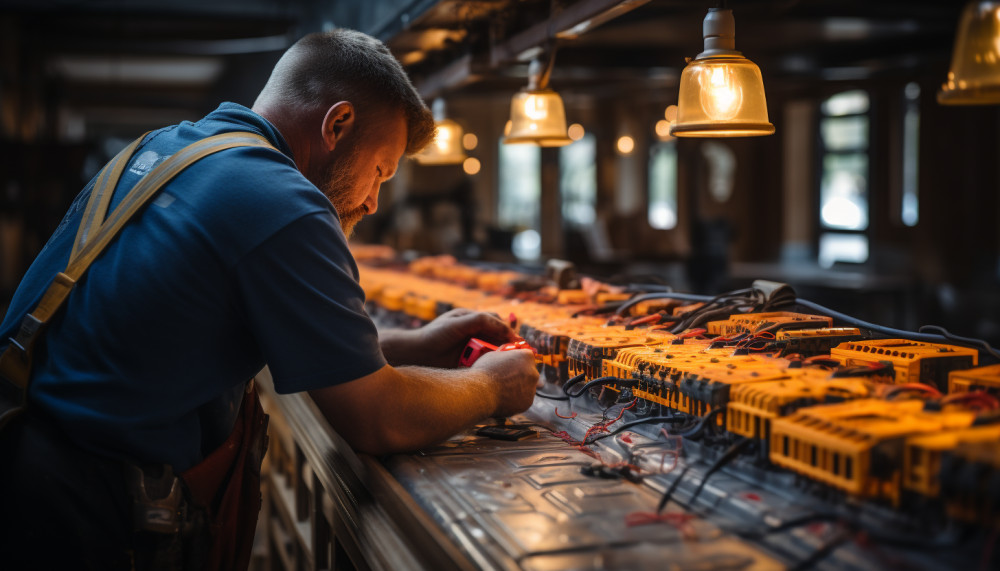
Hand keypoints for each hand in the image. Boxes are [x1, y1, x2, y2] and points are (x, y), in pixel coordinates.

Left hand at [380, 308, 517, 367]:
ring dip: (500, 357)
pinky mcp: (468, 363)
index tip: (518, 341)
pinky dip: (490, 366)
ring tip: (508, 364)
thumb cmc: (435, 335)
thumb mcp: (459, 323)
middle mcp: (474, 333)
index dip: (508, 331)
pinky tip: (495, 371)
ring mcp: (471, 348)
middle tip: (518, 355)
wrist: (417, 355)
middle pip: (498, 338)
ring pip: (493, 352)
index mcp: (472, 320)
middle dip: (508, 346)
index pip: (496, 322)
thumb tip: (505, 328)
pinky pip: (484, 364)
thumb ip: (482, 321)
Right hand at [472, 349, 540, 417]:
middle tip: (506, 378)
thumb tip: (507, 355)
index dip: (518, 361)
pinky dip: (516, 399)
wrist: (480, 393)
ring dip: (518, 387)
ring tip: (502, 389)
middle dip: (520, 374)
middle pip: (529, 372)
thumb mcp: (494, 355)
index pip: (527, 357)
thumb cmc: (484, 372)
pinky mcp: (527, 402)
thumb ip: (506, 355)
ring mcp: (531, 388)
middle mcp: (533, 372)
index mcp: (526, 357)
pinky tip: (504, 397)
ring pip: (527, 386)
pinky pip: (523, 399)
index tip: (512, 365)